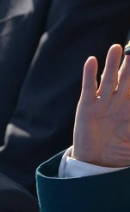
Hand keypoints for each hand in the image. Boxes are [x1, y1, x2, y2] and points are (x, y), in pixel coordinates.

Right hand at [72, 44, 129, 166]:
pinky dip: (89, 74)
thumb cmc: (120, 153)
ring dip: (112, 63)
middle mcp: (118, 103)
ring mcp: (102, 103)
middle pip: (126, 78)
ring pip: (109, 79)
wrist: (97, 163)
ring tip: (117, 47)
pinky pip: (89, 88)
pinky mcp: (86, 107)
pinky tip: (92, 61)